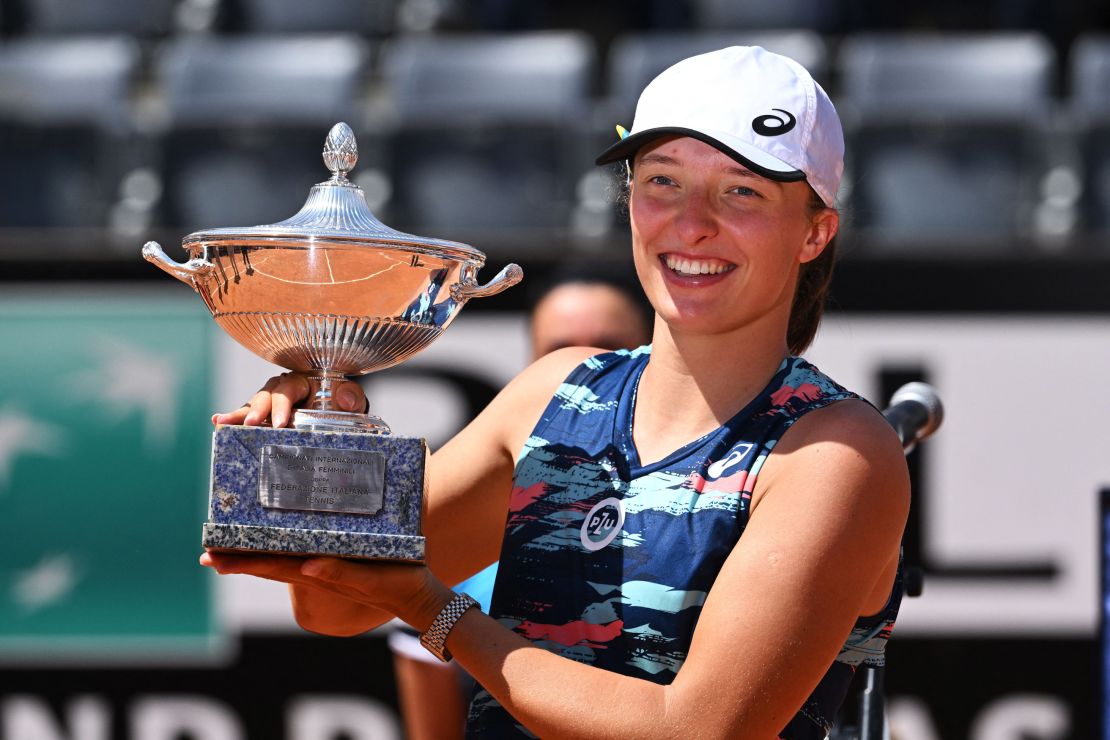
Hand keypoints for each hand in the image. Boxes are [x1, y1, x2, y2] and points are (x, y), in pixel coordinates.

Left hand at [200, 551, 453, 631]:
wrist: (421, 596)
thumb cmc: (398, 584)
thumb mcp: (371, 577)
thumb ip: (340, 574)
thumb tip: (306, 567)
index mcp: (319, 574)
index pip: (271, 566)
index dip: (241, 561)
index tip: (211, 557)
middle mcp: (317, 572)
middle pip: (269, 563)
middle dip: (238, 558)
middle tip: (207, 551)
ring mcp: (326, 568)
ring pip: (283, 559)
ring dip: (256, 554)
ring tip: (232, 546)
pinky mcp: (340, 561)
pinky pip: (305, 552)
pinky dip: (285, 547)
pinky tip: (280, 539)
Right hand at [211, 372, 366, 427]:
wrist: (338, 413)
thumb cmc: (341, 402)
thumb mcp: (349, 398)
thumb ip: (350, 396)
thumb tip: (346, 399)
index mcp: (301, 380)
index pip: (289, 390)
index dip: (283, 405)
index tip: (282, 423)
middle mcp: (281, 388)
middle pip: (265, 396)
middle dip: (257, 410)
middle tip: (252, 424)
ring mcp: (270, 402)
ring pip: (252, 405)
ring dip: (238, 414)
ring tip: (222, 422)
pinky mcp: (263, 415)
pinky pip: (246, 416)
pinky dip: (233, 418)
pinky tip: (218, 422)